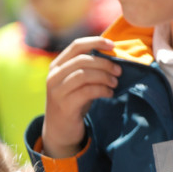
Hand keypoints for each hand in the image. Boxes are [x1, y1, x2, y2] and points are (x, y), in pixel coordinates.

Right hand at [42, 37, 120, 157]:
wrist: (61, 129)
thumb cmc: (75, 100)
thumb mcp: (80, 81)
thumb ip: (90, 68)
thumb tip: (114, 53)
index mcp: (57, 65)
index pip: (76, 45)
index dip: (96, 42)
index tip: (113, 45)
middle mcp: (54, 76)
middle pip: (82, 60)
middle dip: (105, 63)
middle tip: (119, 71)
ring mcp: (57, 91)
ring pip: (83, 74)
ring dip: (104, 77)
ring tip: (115, 83)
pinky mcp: (64, 105)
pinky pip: (87, 91)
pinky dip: (102, 90)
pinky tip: (109, 93)